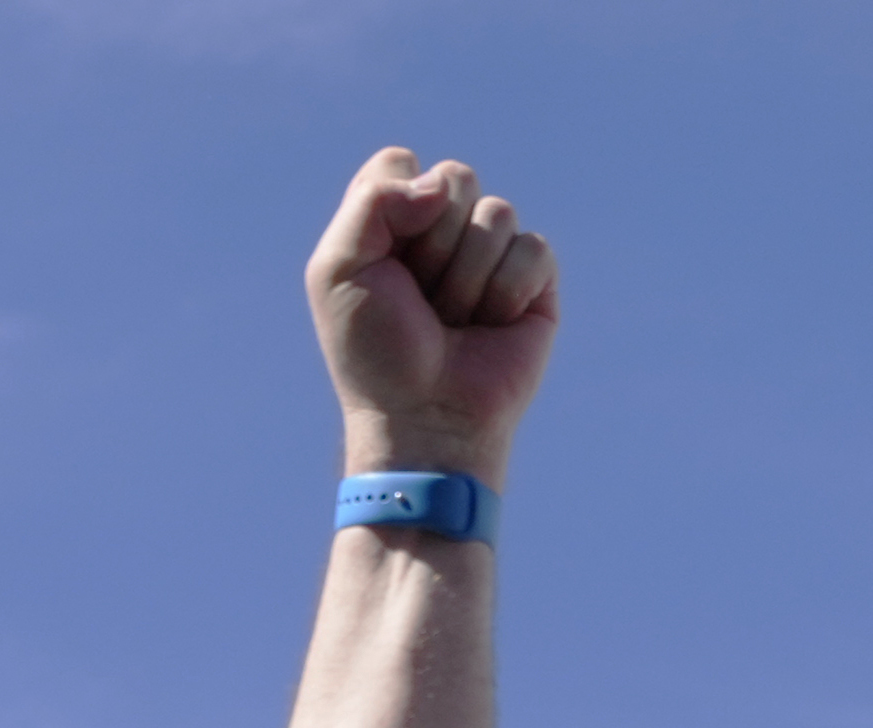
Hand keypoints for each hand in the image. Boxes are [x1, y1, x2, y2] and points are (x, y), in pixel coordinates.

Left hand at [313, 151, 559, 485]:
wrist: (424, 419)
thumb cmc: (375, 355)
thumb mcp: (338, 271)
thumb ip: (372, 201)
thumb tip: (442, 184)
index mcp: (392, 220)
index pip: (400, 163)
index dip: (393, 207)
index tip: (382, 265)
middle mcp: (442, 228)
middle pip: (456, 176)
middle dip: (432, 244)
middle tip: (419, 301)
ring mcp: (491, 252)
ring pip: (497, 213)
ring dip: (467, 278)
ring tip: (454, 323)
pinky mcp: (534, 281)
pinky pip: (532, 248)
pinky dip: (506, 292)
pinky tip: (491, 327)